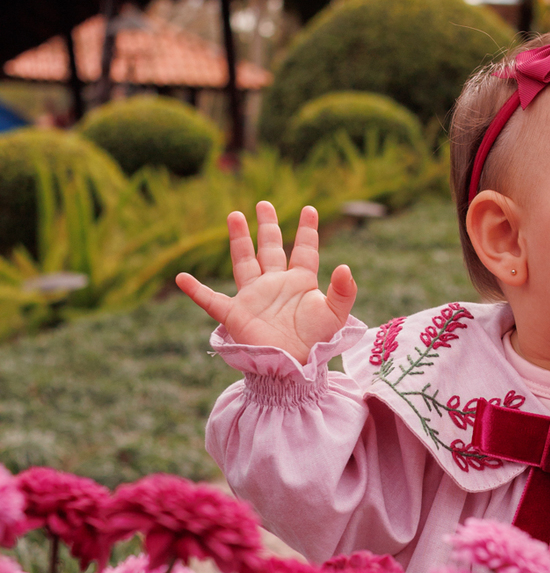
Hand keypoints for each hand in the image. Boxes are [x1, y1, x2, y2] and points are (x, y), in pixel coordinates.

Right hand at [175, 202, 356, 364]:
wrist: (294, 369)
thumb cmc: (317, 344)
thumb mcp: (335, 315)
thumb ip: (343, 291)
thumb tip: (345, 266)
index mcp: (300, 282)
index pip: (304, 250)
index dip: (307, 230)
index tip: (310, 209)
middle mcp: (275, 284)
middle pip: (270, 248)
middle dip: (267, 227)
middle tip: (264, 204)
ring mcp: (254, 297)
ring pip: (244, 262)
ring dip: (239, 240)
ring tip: (235, 215)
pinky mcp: (237, 315)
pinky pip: (211, 301)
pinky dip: (196, 291)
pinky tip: (181, 278)